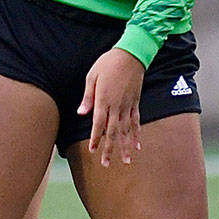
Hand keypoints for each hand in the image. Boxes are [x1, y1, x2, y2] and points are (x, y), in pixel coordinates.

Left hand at [77, 48, 144, 166]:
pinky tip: (137, 146)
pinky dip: (136, 134)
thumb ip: (87, 97)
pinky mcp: (135, 103)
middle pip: (113, 132)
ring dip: (125, 147)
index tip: (93, 151)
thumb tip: (81, 113)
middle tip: (106, 164)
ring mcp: (128, 105)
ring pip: (126, 130)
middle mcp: (117, 106)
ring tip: (125, 161)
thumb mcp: (91, 77)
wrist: (131, 54)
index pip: (98, 124)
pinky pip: (136, 122)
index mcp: (104, 100)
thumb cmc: (107, 63)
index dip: (96, 138)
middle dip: (109, 149)